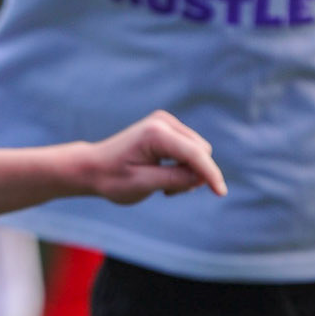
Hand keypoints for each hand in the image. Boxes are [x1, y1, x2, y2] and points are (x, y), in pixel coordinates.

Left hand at [81, 110, 225, 204]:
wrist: (93, 167)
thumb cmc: (112, 178)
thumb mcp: (143, 184)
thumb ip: (175, 179)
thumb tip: (203, 177)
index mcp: (155, 133)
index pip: (194, 153)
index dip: (210, 174)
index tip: (221, 193)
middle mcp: (163, 122)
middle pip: (200, 151)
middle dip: (193, 175)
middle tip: (167, 192)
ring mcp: (166, 123)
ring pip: (197, 152)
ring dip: (187, 173)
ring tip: (163, 186)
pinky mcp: (167, 128)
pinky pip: (189, 150)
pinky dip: (183, 167)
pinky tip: (164, 177)